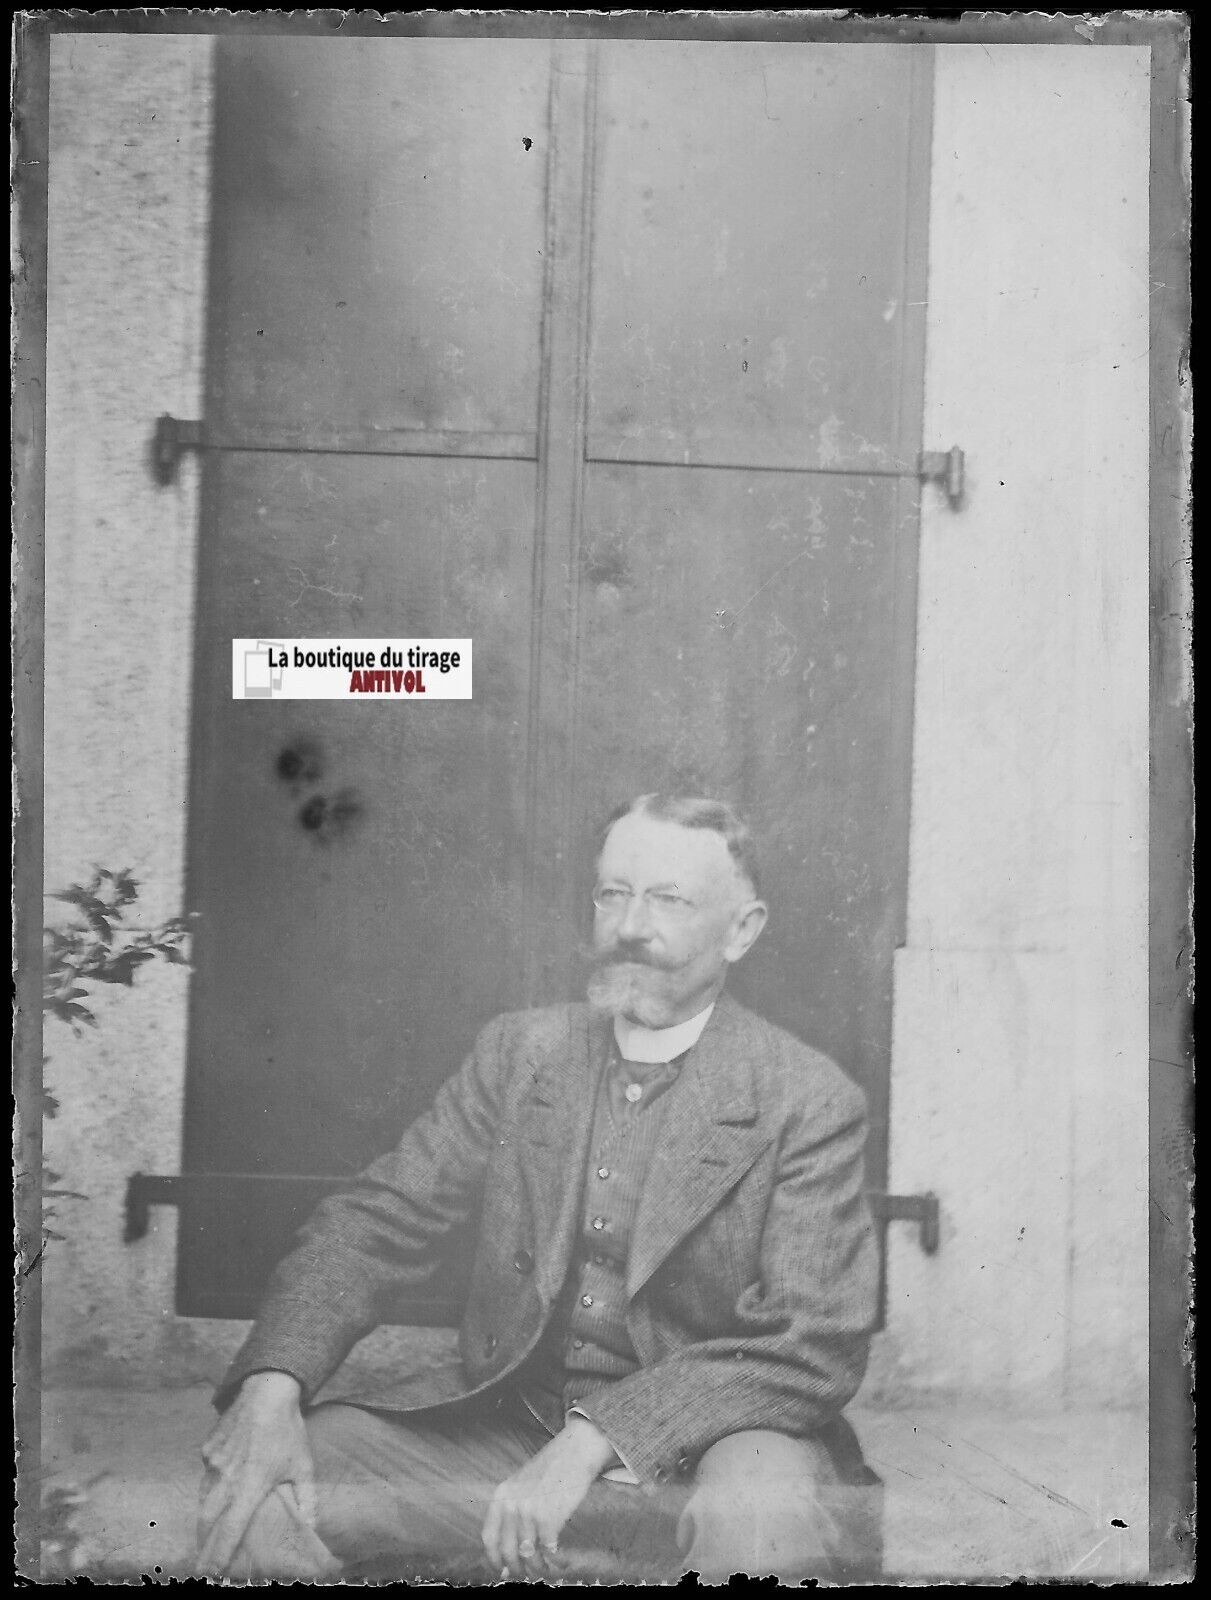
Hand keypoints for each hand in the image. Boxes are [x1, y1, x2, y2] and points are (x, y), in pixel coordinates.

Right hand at [197, 1371, 312, 1574]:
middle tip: (203, 1565)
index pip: (231, 1529)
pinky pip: (205, 1474)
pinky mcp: (207, 1448)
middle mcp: (227, 1477)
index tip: (212, 1573)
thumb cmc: (288, 1430)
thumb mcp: (303, 1465)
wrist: (266, 1390)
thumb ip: (306, 1499)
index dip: (220, 1553)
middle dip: (204, 1545)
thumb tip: (310, 1528)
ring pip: (203, 1498)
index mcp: (250, 1485)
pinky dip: (208, 1488)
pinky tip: (215, 1493)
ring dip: (204, 1520)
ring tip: (205, 1537)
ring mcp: (213, 1462)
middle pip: (208, 1520)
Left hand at [482, 1415, 618, 1578]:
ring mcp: (529, 1512)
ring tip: (546, 1569)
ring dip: (538, 1568)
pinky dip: (554, 1561)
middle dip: (517, 1570)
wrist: (575, 1452)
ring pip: (528, 1555)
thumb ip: (512, 1514)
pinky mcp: (549, 1518)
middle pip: (507, 1551)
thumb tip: (510, 1555)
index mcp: (501, 1496)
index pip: (489, 1538)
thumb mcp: (521, 1486)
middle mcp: (511, 1505)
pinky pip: (547, 1552)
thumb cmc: (550, 1471)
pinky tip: (559, 1560)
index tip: (503, 1571)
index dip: (494, 1560)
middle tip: (527, 1575)